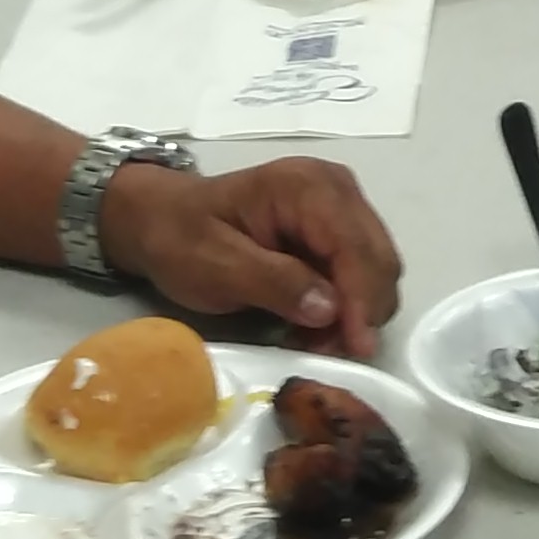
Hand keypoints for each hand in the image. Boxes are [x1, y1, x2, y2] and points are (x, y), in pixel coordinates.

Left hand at [99, 156, 400, 354]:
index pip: (354, 247)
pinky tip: (312, 325)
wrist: (160, 219)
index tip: (356, 348)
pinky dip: (345, 305)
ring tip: (312, 341)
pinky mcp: (336, 228)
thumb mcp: (215, 265)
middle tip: (324, 351)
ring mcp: (340, 206)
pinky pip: (359, 271)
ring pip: (375, 269)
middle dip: (361, 311)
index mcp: (305, 187)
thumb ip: (274, 283)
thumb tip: (330, 310)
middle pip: (378, 258)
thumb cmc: (180, 238)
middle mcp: (335, 188)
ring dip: (354, 312)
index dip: (362, 300)